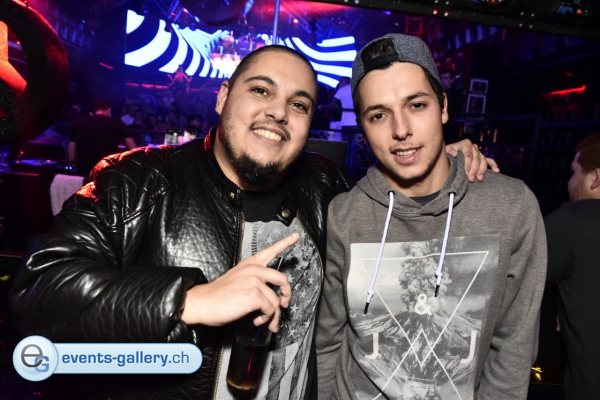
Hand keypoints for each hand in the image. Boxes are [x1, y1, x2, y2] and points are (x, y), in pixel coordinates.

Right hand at [181, 233, 297, 332]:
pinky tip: (257, 320)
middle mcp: (254, 269)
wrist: (202, 303)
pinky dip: (266, 318)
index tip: (296, 236)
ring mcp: (255, 281)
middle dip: (287, 295)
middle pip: (282, 279)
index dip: (285, 242)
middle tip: (284, 305)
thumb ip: (253, 282)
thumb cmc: (217, 296)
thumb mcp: (236, 280)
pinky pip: (270, 309)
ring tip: (265, 321)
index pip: (270, 250)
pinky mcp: (255, 295)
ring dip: (273, 315)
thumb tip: (268, 297)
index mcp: (249, 264)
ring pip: (276, 300)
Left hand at [446, 139, 499, 181]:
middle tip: (471, 179)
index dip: (467, 164)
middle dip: (474, 170)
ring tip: (480, 179)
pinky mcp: (483, 158)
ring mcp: (479, 153)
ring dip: (482, 170)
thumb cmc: (447, 154)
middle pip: (476, 158)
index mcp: (465, 144)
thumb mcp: (445, 151)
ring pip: (483, 161)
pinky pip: (490, 161)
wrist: (450, 157)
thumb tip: (455, 153)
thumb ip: (449, 151)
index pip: (468, 154)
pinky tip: (497, 171)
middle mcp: (474, 147)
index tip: (465, 173)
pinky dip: (494, 165)